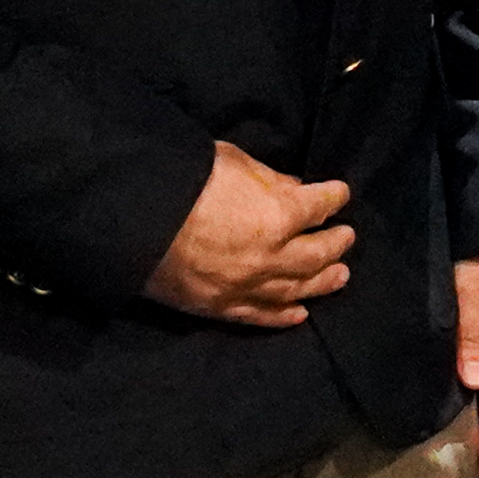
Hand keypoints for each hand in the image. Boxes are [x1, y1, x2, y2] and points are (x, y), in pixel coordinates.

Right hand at [146, 140, 360, 323]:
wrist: (131, 217)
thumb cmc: (182, 179)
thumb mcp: (232, 161)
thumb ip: (269, 178)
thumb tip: (292, 187)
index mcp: (277, 215)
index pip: (318, 206)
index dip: (333, 198)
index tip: (341, 194)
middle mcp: (270, 257)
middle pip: (316, 254)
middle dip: (336, 244)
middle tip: (346, 238)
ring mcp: (247, 286)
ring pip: (296, 289)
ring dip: (322, 283)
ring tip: (340, 276)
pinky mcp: (221, 306)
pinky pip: (261, 315)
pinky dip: (284, 316)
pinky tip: (300, 314)